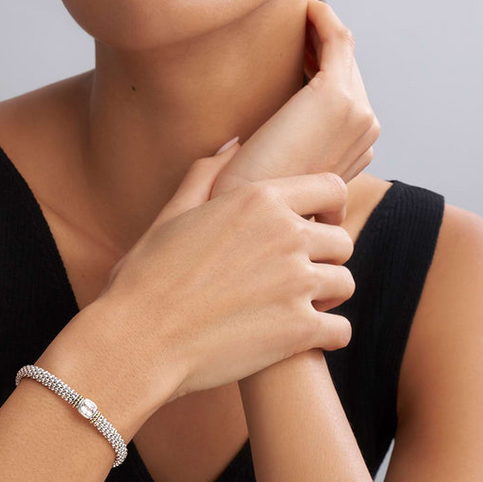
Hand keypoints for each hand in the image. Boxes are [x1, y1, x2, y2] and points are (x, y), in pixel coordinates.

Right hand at [93, 146, 354, 405]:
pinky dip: (325, 336)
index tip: (317, 227)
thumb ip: (206, 174)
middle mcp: (286, 234)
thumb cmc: (146, 277)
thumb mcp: (171, 215)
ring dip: (325, 297)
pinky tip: (300, 339)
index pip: (331, 189)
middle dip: (325, 258)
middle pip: (342, 241)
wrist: (138, 339)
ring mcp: (296, 283)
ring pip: (344, 284)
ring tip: (295, 308)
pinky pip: (341, 330)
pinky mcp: (299, 330)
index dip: (330, 209)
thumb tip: (235, 142)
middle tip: (298, 277)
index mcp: (258, 199)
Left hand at [211, 0, 379, 203]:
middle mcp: (365, 134)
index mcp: (354, 154)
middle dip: (320, 45)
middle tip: (289, 24)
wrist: (240, 210)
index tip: (292, 50)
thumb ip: (280, 155)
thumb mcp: (271, 175)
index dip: (320, 67)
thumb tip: (257, 139)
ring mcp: (358, 116)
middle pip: (347, 71)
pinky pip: (338, 39)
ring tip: (290, 14)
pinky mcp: (338, 98)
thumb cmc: (247, 197)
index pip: (345, 97)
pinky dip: (322, 18)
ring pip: (343, 54)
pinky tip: (300, 7)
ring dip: (319, 29)